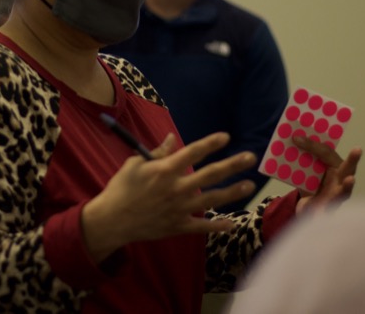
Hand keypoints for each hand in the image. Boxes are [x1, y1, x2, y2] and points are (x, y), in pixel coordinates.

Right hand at [81, 132, 256, 262]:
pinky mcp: (178, 226)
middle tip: (251, 157)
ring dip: (233, 192)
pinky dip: (217, 226)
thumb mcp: (135, 164)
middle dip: (233, 164)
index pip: (193, 152)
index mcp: (165, 170)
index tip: (226, 137)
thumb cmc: (121, 188)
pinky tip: (232, 223)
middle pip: (210, 174)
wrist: (113, 220)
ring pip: (212, 199)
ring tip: (249, 185)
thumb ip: (158, 152)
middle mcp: (176, 188)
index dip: (211, 143)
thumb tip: (173, 138)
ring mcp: (179, 208)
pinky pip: (202, 226)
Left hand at [292, 136, 361, 214]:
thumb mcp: (307, 169)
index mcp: (335, 166)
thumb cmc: (313, 182)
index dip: (311, 145)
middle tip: (358, 149)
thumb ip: (303, 156)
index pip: (327, 153)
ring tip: (351, 179)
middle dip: (353, 159)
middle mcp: (340, 180)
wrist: (308, 207)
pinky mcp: (327, 211)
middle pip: (348, 169)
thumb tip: (293, 139)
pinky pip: (325, 214)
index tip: (296, 138)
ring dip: (347, 186)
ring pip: (344, 192)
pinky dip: (322, 216)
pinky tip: (319, 217)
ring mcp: (336, 196)